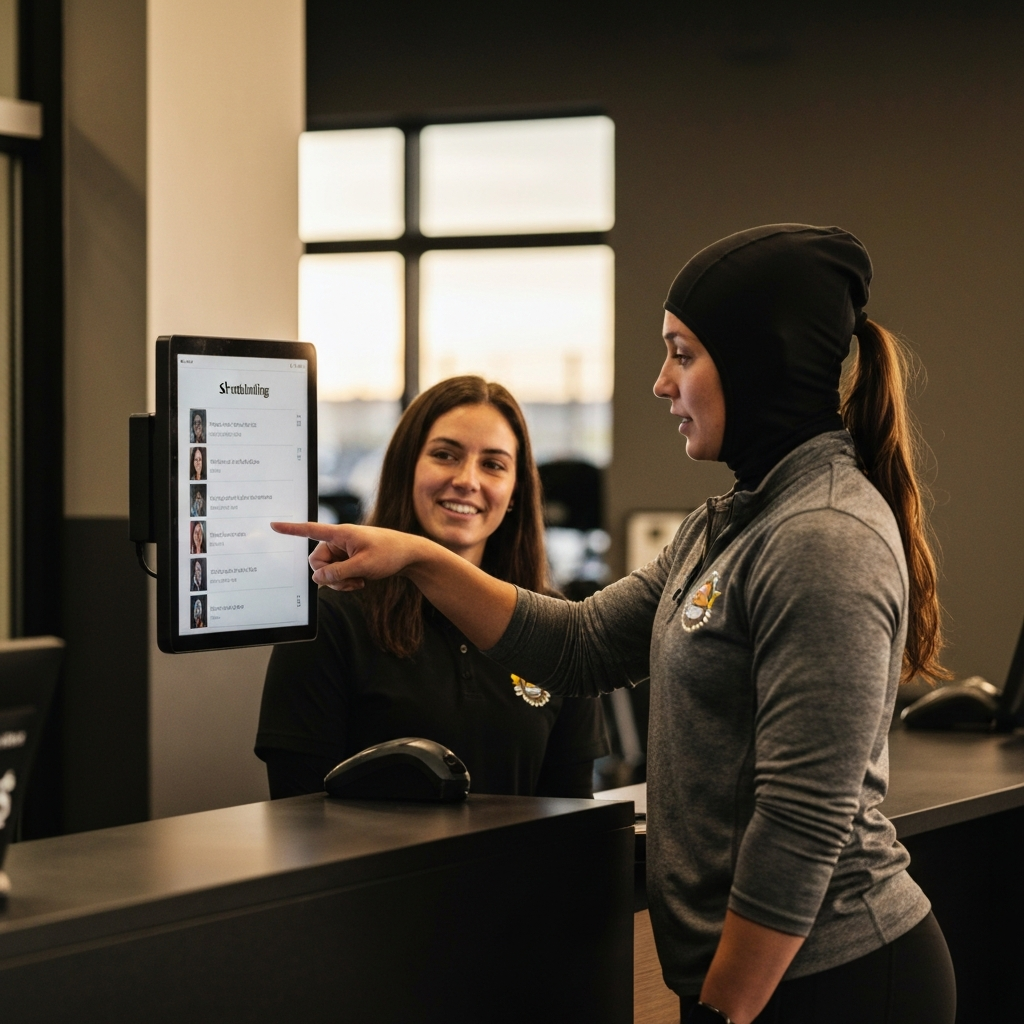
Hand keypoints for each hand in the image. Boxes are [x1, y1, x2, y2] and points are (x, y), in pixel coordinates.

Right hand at [270, 522, 425, 590]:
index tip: (273, 525)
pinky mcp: (349, 560)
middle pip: (317, 561)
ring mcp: (344, 551)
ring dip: (339, 581)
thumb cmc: (389, 554)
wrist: (409, 555)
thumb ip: (338, 573)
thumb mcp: (363, 566)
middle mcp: (339, 541)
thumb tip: (317, 578)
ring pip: (327, 571)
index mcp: (341, 534)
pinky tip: (361, 582)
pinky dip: (345, 581)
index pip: (311, 530)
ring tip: (358, 583)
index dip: (291, 529)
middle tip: (349, 582)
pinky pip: (336, 574)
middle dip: (329, 576)